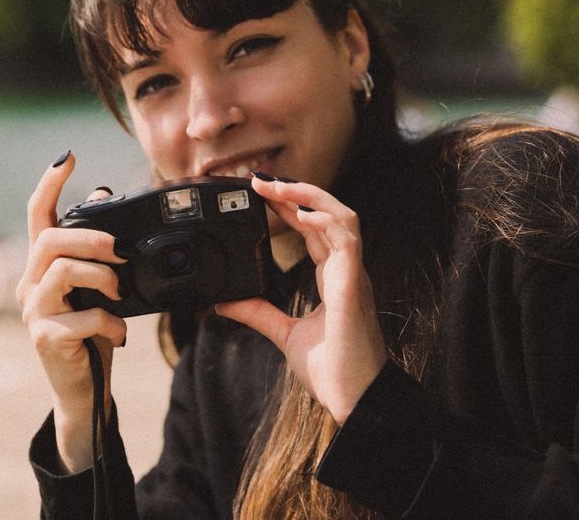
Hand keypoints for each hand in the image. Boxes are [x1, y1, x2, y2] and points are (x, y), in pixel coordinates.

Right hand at [16, 152, 127, 471]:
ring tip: (119, 292)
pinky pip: (82, 317)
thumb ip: (95, 250)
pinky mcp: (44, 338)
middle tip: (124, 251)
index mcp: (42, 267)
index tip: (67, 157)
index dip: (49, 184)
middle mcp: (30, 285)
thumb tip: (102, 195)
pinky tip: (120, 332)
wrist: (84, 388)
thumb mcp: (98, 288)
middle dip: (92, 238)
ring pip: (62, 271)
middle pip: (50, 241)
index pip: (36, 215)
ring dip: (101, 277)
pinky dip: (110, 322)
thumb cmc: (91, 334)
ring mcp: (33, 312)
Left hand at [216, 176, 386, 424]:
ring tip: (278, 186)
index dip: (291, 206)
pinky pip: (347, 243)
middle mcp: (346, 271)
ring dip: (309, 197)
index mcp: (334, 278)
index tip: (262, 192)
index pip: (315, 229)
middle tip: (259, 179)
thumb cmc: (332, 369)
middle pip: (327, 214)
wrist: (353, 399)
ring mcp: (353, 276)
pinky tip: (303, 214)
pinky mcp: (354, 287)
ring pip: (342, 217)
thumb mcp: (284, 334)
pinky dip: (327, 223)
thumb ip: (258, 313)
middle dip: (296, 192)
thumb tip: (224, 303)